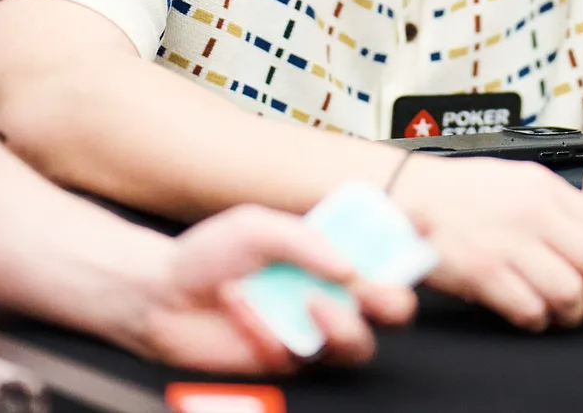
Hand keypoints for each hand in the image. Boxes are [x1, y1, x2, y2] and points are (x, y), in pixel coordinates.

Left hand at [131, 204, 416, 374]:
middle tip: (372, 289)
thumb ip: (305, 240)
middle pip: (392, 306)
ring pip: (359, 344)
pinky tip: (243, 310)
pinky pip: (298, 356)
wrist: (160, 296)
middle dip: (394, 298)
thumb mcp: (257, 227)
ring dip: (343, 326)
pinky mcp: (287, 359)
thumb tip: (349, 265)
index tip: (422, 224)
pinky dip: (269, 331)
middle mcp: (329, 291)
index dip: (412, 235)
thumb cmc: (208, 255)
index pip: (386, 244)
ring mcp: (311, 328)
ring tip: (311, 303)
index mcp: (329, 251)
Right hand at [389, 155, 582, 333]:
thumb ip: (559, 208)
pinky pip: (530, 309)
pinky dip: (539, 320)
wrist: (404, 194)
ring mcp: (507, 243)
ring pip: (569, 292)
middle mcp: (532, 212)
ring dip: (575, 313)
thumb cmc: (459, 193)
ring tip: (569, 315)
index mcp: (544, 188)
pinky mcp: (482, 271)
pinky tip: (533, 315)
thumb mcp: (518, 181)